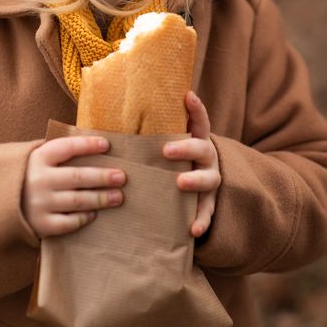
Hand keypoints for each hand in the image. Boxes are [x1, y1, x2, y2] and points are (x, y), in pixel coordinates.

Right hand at [22, 135, 126, 238]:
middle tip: (122, 177)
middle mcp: (38, 180)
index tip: (107, 145)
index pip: (67, 147)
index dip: (88, 145)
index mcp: (37, 158)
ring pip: (78, 200)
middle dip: (103, 176)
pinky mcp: (40, 224)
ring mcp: (39, 204)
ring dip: (101, 198)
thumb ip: (56, 152)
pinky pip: (69, 222)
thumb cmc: (25, 176)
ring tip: (118, 196)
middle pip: (78, 177)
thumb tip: (94, 144)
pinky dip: (84, 217)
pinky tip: (94, 213)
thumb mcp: (33, 157)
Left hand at [162, 92, 220, 238]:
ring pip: (209, 179)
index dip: (195, 108)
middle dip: (185, 148)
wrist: (195, 181)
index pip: (199, 120)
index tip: (188, 96)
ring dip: (195, 181)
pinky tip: (193, 230)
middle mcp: (206, 156)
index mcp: (196, 138)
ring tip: (180, 183)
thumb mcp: (167, 139)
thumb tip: (116, 108)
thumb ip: (151, 127)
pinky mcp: (207, 201)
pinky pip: (207, 211)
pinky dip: (201, 220)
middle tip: (166, 150)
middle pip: (202, 149)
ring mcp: (209, 179)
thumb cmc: (172, 155)